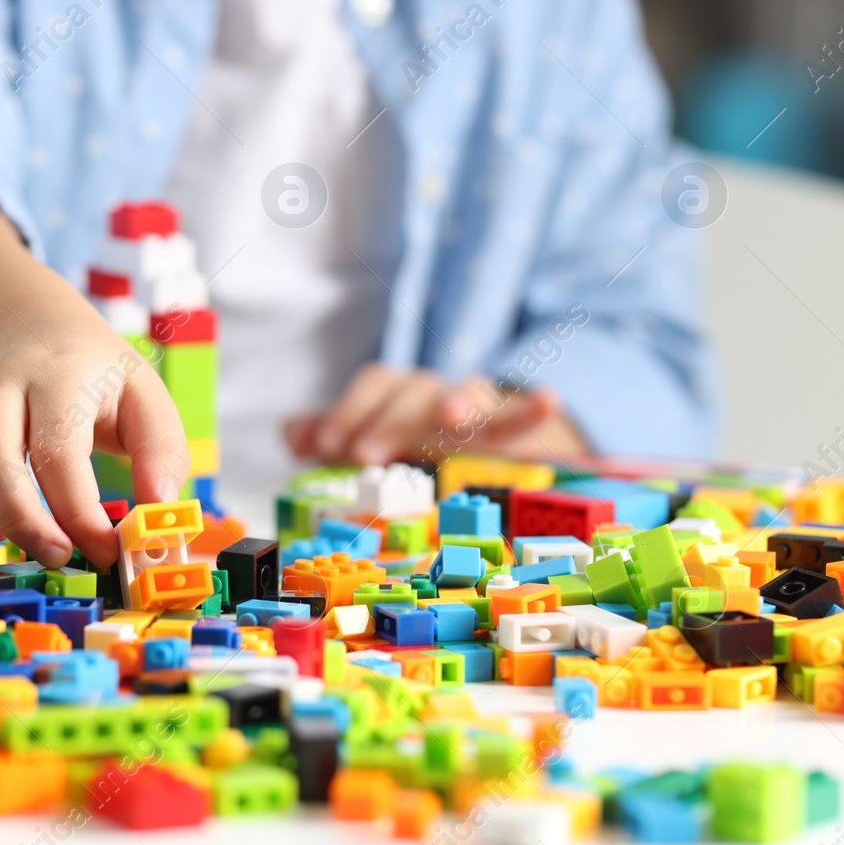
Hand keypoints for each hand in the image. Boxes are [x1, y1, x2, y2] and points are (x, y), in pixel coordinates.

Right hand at [0, 313, 189, 570]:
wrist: (29, 326)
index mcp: (61, 376)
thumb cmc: (93, 377)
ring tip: (5, 527)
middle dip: (20, 520)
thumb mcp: (145, 396)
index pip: (59, 450)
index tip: (103, 549)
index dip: (78, 512)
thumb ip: (162, 452)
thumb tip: (159, 508)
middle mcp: (0, 382)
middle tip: (55, 554)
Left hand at [285, 365, 588, 466]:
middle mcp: (434, 392)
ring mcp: (474, 407)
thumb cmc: (405, 451)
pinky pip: (520, 416)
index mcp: (397, 394)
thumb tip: (294, 434)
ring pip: (465, 393)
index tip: (328, 447)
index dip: (348, 410)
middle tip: (364, 455)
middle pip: (413, 390)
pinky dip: (533, 409)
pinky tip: (549, 400)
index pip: (375, 385)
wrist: (470, 458)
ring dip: (457, 403)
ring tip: (452, 418)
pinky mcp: (509, 432)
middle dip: (386, 420)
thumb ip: (327, 435)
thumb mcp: (362, 445)